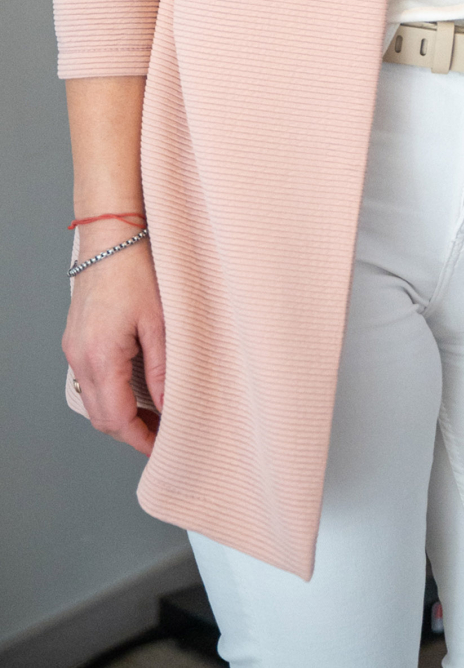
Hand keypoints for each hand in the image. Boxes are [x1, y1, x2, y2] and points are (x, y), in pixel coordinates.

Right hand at [62, 227, 164, 457]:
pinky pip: (89, 380)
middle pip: (100, 417)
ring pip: (93, 401)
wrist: (110, 238)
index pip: (117, 419)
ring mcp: (74, 349)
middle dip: (129, 432)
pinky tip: (133, 389)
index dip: (140, 439)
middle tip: (161, 435)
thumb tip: (167, 404)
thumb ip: (162, 368)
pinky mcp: (75, 340)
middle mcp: (80, 357)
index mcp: (101, 356)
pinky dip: (109, 394)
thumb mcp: (159, 321)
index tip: (161, 448)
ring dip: (118, 415)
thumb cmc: (134, 269)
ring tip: (151, 415)